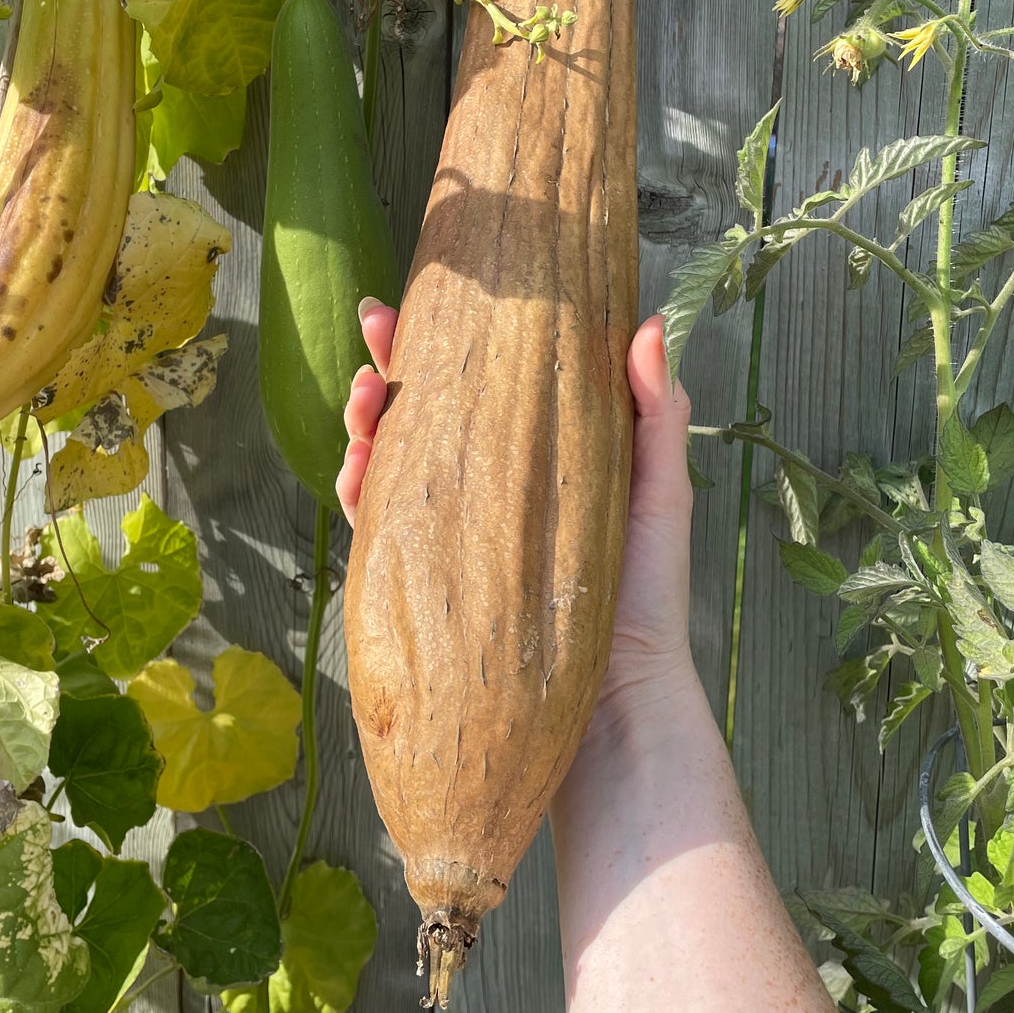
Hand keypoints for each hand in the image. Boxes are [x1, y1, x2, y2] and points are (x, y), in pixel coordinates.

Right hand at [337, 302, 695, 729]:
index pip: (484, 389)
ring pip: (389, 466)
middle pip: (424, 417)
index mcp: (535, 463)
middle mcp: (487, 496)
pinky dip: (356, 494)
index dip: (450, 342)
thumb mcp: (658, 496)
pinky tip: (354, 467)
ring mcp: (452, 541)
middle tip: (375, 335)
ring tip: (363, 397)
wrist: (618, 713)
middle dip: (388, 370)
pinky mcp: (425, 588)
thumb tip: (646, 326)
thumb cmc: (647, 602)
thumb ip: (655, 416)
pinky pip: (377, 532)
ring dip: (365, 423)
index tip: (426, 299)